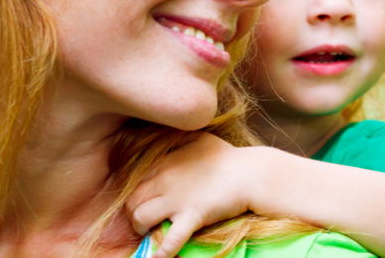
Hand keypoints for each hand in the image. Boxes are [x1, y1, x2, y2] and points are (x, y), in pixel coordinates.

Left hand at [127, 133, 262, 257]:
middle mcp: (166, 180)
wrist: (252, 174)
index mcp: (165, 162)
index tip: (142, 200)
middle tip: (142, 218)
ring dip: (140, 228)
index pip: (134, 179)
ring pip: (141, 217)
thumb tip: (163, 139)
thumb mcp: (198, 138)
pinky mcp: (193, 216)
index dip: (134, 193)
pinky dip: (162, 253)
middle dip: (132, 211)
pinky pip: (172, 239)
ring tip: (148, 232)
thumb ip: (177, 139)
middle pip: (132, 199)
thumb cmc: (227, 156)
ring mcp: (178, 199)